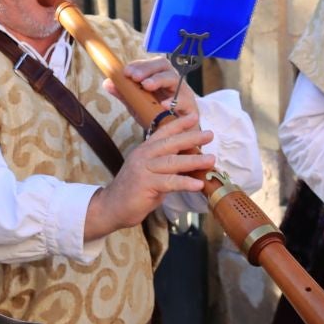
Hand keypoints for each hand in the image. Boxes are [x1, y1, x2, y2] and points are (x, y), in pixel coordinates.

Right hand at [83, 111, 212, 239]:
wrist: (112, 207)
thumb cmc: (134, 191)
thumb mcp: (150, 172)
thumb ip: (166, 165)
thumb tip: (189, 161)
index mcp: (145, 150)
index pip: (163, 132)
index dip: (179, 124)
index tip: (195, 116)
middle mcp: (143, 155)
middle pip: (170, 143)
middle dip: (192, 138)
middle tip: (210, 135)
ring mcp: (143, 169)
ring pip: (172, 162)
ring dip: (194, 160)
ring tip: (211, 160)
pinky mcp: (145, 185)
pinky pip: (169, 182)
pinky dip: (185, 183)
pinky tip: (198, 184)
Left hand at [107, 54, 194, 109]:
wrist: (179, 137)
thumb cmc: (159, 117)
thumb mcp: (139, 105)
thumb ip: (125, 94)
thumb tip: (107, 82)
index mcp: (160, 78)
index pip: (150, 64)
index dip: (139, 65)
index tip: (126, 72)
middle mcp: (172, 82)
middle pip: (163, 66)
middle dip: (147, 69)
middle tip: (134, 77)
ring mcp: (183, 93)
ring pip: (174, 79)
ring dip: (159, 80)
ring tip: (147, 86)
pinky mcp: (191, 109)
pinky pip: (185, 102)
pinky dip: (175, 102)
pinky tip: (165, 105)